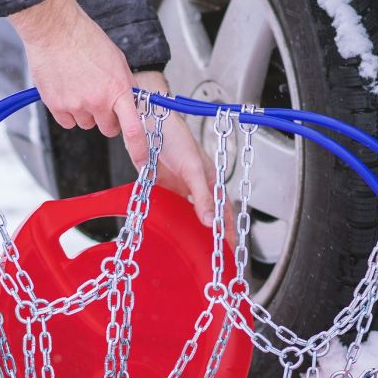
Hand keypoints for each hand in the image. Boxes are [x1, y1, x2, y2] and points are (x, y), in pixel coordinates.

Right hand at [9, 0, 147, 166]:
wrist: (55, 29)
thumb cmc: (85, 39)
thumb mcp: (117, 60)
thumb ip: (125, 86)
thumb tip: (131, 103)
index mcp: (118, 89)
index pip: (133, 130)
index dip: (140, 151)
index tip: (144, 163)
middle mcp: (98, 102)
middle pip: (108, 129)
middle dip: (108, 118)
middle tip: (100, 98)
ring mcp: (76, 106)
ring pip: (86, 124)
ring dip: (86, 112)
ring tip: (80, 86)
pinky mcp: (56, 106)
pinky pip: (67, 122)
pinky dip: (68, 111)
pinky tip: (67, 90)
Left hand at [132, 71, 235, 244]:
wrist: (147, 120)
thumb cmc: (174, 135)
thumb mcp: (192, 168)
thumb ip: (202, 196)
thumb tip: (211, 221)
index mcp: (209, 179)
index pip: (223, 211)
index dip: (228, 230)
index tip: (231, 249)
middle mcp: (194, 185)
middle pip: (207, 215)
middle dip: (213, 235)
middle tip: (215, 256)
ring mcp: (177, 187)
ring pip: (187, 214)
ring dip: (192, 230)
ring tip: (196, 249)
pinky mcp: (160, 185)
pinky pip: (167, 207)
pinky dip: (170, 220)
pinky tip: (170, 230)